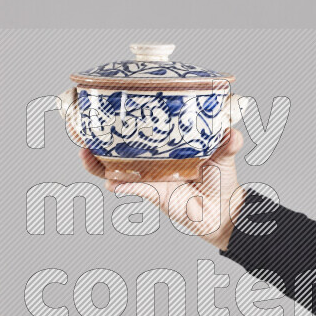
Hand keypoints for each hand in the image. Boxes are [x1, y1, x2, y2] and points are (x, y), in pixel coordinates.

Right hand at [79, 128, 245, 250]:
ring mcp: (151, 175)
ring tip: (85, 153)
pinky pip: (132, 188)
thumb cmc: (223, 179)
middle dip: (98, 137)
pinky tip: (111, 181)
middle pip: (119, 146)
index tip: (107, 103)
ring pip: (117, 167)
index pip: (142, 126)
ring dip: (98, 162)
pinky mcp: (153, 193)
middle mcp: (155, 157)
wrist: (224, 211)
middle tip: (81, 127)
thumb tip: (233, 134)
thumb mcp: (225, 155)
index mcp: (168, 142)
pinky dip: (121, 185)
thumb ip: (228, 144)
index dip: (124, 117)